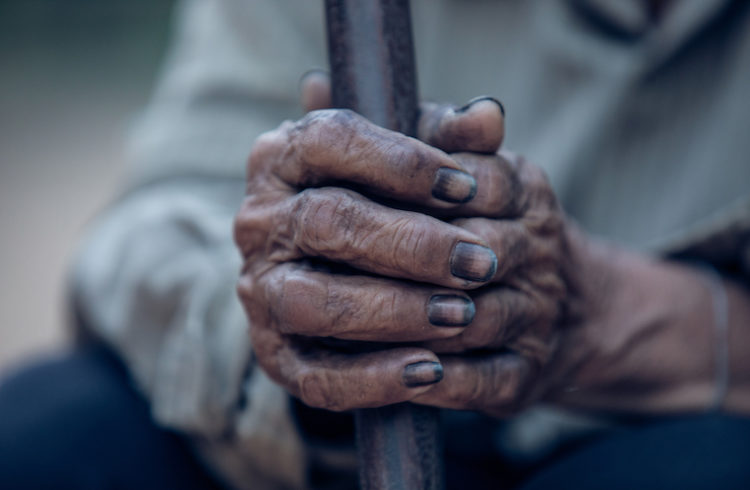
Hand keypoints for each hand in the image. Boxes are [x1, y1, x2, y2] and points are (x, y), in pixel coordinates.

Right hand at [234, 73, 573, 415]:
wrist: (357, 276)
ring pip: (313, 300)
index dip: (400, 161)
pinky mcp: (275, 354)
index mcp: (283, 158)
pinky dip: (373, 378)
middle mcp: (260, 222)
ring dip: (392, 310)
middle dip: (410, 244)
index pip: (329, 139)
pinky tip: (430, 371)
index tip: (466, 187)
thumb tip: (490, 117)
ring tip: (459, 314)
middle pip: (325, 221)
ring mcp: (260, 290)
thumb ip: (449, 137)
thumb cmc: (389, 205)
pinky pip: (314, 376)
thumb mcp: (416, 164)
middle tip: (479, 262)